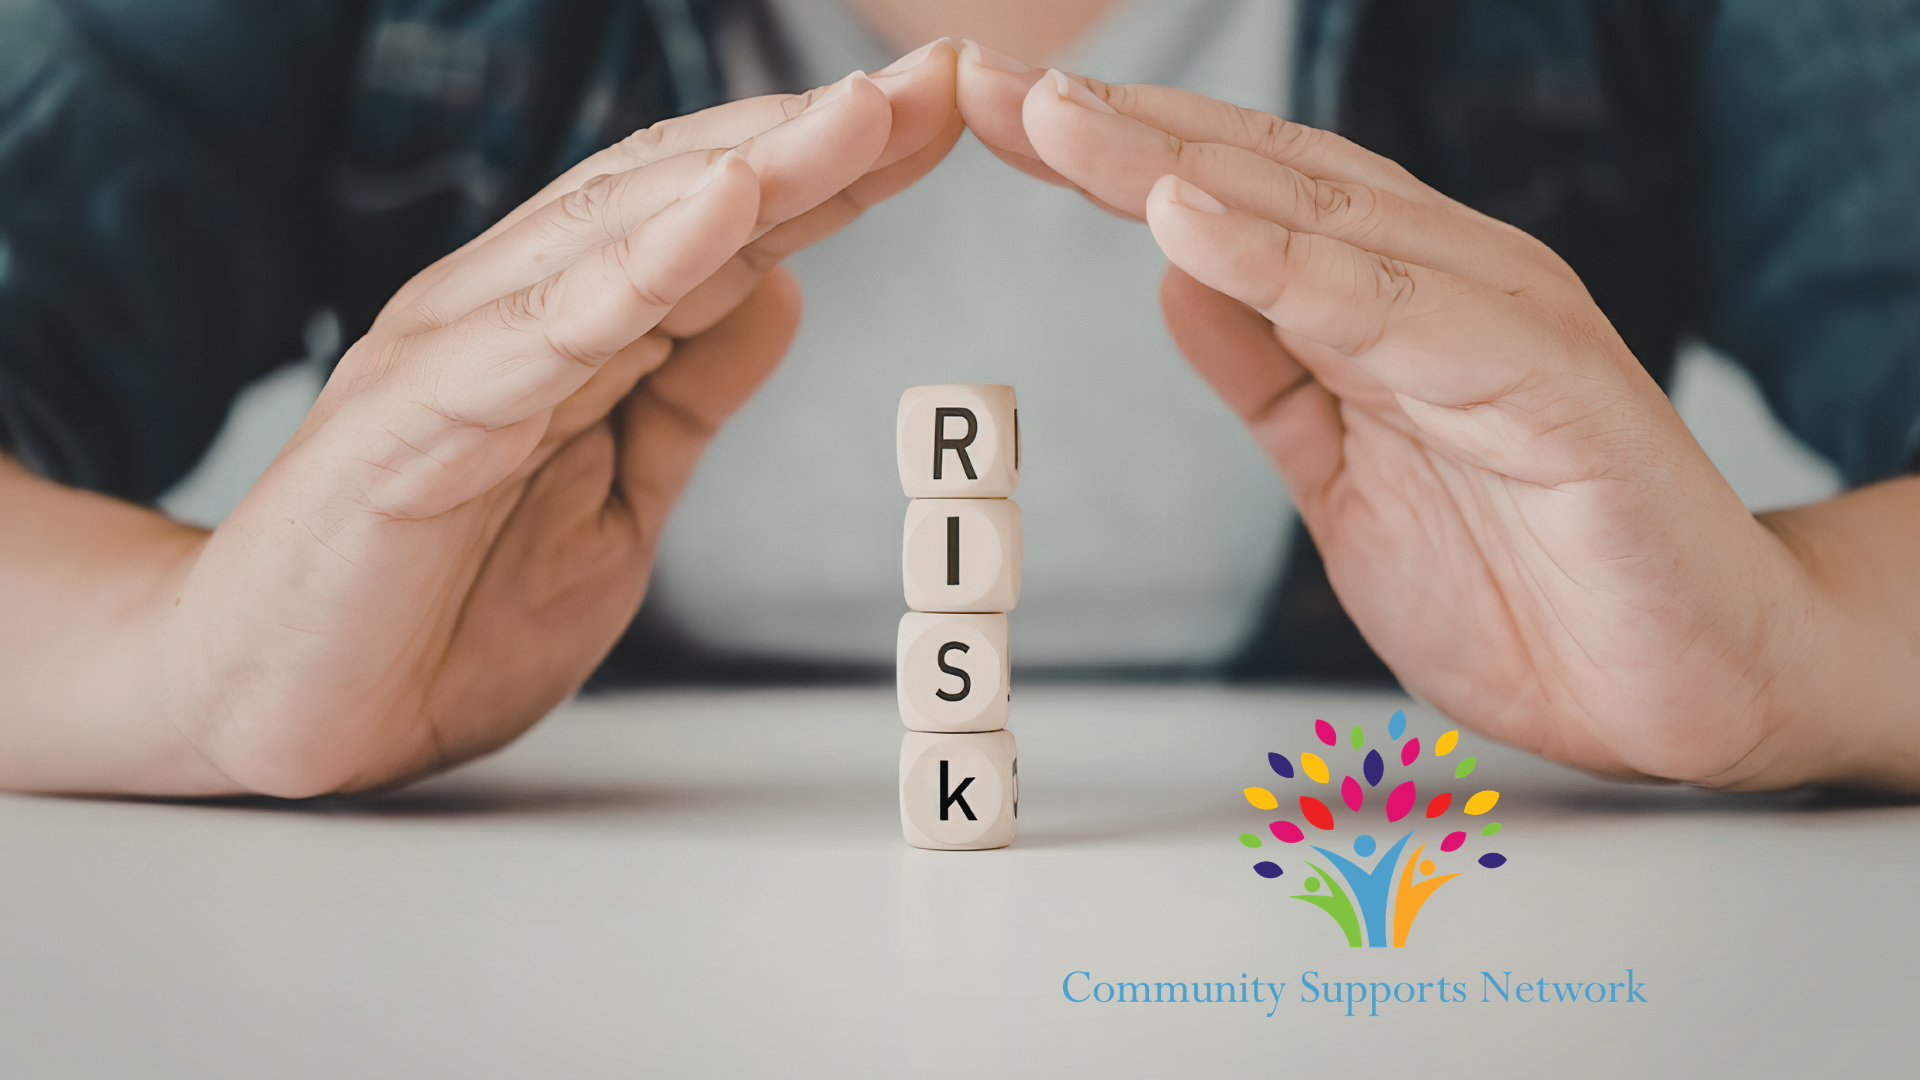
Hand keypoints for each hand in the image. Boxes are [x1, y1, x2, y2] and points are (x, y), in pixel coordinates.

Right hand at [137, 44, 964, 796]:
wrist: (286, 715)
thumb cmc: (444, 608)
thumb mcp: (618, 502)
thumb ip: (687, 397)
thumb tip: (787, 293)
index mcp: (576, 329)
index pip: (727, 227)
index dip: (841, 172)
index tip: (949, 121)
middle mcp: (519, 312)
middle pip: (690, 199)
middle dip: (822, 140)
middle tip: (944, 84)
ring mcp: (461, 356)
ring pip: (622, 239)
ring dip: (751, 171)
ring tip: (859, 115)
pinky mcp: (414, 425)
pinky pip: (540, 337)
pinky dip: (635, 269)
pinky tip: (723, 214)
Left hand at [958, 47, 1837, 788]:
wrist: (1682, 682)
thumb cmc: (1526, 578)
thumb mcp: (1344, 476)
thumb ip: (1272, 377)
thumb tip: (1175, 281)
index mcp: (1389, 302)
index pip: (1229, 199)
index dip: (1108, 157)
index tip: (995, 121)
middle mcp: (1441, 283)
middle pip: (1255, 179)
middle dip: (1116, 132)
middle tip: (996, 86)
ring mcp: (1498, 322)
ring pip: (1318, 220)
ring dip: (1177, 166)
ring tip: (1065, 125)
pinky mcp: (1549, 385)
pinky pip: (1399, 314)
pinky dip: (1292, 265)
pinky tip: (1190, 222)